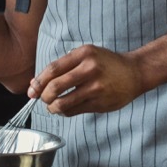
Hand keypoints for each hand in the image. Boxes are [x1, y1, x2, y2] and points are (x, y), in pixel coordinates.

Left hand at [27, 45, 145, 115]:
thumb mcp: (85, 56)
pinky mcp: (101, 103)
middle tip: (42, 99)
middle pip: (55, 86)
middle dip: (43, 96)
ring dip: (52, 107)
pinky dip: (65, 112)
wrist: (135, 73)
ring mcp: (96, 88)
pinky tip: (64, 108)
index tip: (32, 90)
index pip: (53, 69)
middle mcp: (90, 70)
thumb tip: (35, 83)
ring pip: (64, 103)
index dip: (39, 81)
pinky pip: (75, 110)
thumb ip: (62, 67)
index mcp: (83, 54)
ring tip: (52, 106)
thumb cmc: (105, 63)